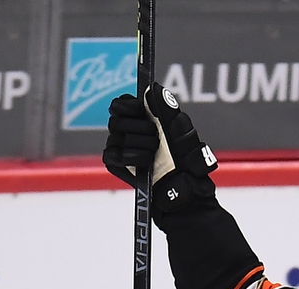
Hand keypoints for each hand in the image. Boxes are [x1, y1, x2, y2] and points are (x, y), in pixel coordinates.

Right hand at [102, 85, 217, 211]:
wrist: (184, 189)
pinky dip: (131, 158)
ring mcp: (119, 147)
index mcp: (139, 118)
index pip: (119, 104)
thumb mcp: (181, 130)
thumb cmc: (186, 160)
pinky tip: (146, 163)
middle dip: (140, 129)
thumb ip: (167, 108)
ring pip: (116, 136)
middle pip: (116, 119)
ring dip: (141, 144)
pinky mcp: (115, 163)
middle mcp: (126, 131)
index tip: (142, 112)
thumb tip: (152, 89)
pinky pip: (113, 154)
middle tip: (156, 139)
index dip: (129, 106)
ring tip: (155, 155)